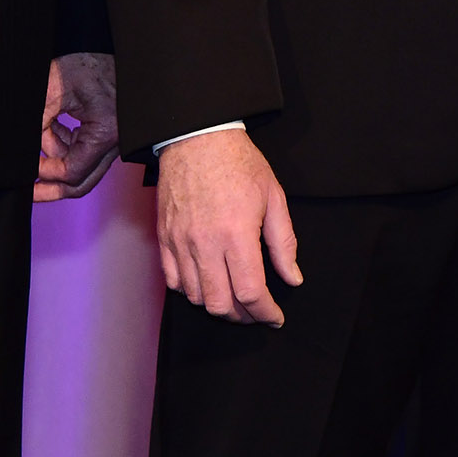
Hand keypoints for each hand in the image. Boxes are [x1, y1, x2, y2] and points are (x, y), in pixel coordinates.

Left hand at [36, 53, 119, 201]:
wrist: (122, 53)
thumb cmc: (91, 66)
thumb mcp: (55, 91)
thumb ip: (39, 124)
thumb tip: (21, 152)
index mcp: (105, 133)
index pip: (71, 172)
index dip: (45, 172)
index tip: (27, 167)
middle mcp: (114, 143)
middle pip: (81, 182)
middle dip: (52, 189)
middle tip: (30, 193)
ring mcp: (112, 141)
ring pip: (80, 168)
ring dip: (55, 159)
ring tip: (40, 137)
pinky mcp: (106, 134)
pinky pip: (82, 152)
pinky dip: (63, 146)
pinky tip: (51, 130)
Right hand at [157, 130, 298, 324]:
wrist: (197, 139)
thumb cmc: (240, 164)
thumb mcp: (274, 197)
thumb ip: (283, 243)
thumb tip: (292, 278)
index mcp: (236, 234)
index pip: (250, 292)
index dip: (265, 312)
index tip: (275, 317)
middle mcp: (205, 244)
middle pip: (220, 304)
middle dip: (243, 316)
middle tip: (256, 311)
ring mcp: (180, 243)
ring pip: (196, 297)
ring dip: (218, 305)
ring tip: (235, 299)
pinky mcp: (164, 239)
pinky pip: (174, 282)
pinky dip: (192, 292)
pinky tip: (208, 284)